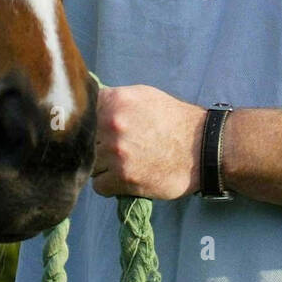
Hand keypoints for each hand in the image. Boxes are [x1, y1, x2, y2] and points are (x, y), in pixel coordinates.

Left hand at [91, 85, 207, 199]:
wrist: (201, 148)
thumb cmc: (172, 120)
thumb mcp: (143, 96)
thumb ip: (113, 99)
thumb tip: (87, 102)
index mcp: (116, 101)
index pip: (80, 112)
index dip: (86, 122)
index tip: (93, 128)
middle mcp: (112, 125)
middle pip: (83, 140)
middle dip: (93, 144)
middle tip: (109, 148)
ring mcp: (117, 153)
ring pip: (88, 163)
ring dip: (100, 166)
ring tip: (118, 163)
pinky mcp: (124, 179)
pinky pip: (98, 185)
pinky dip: (108, 184)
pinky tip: (121, 178)